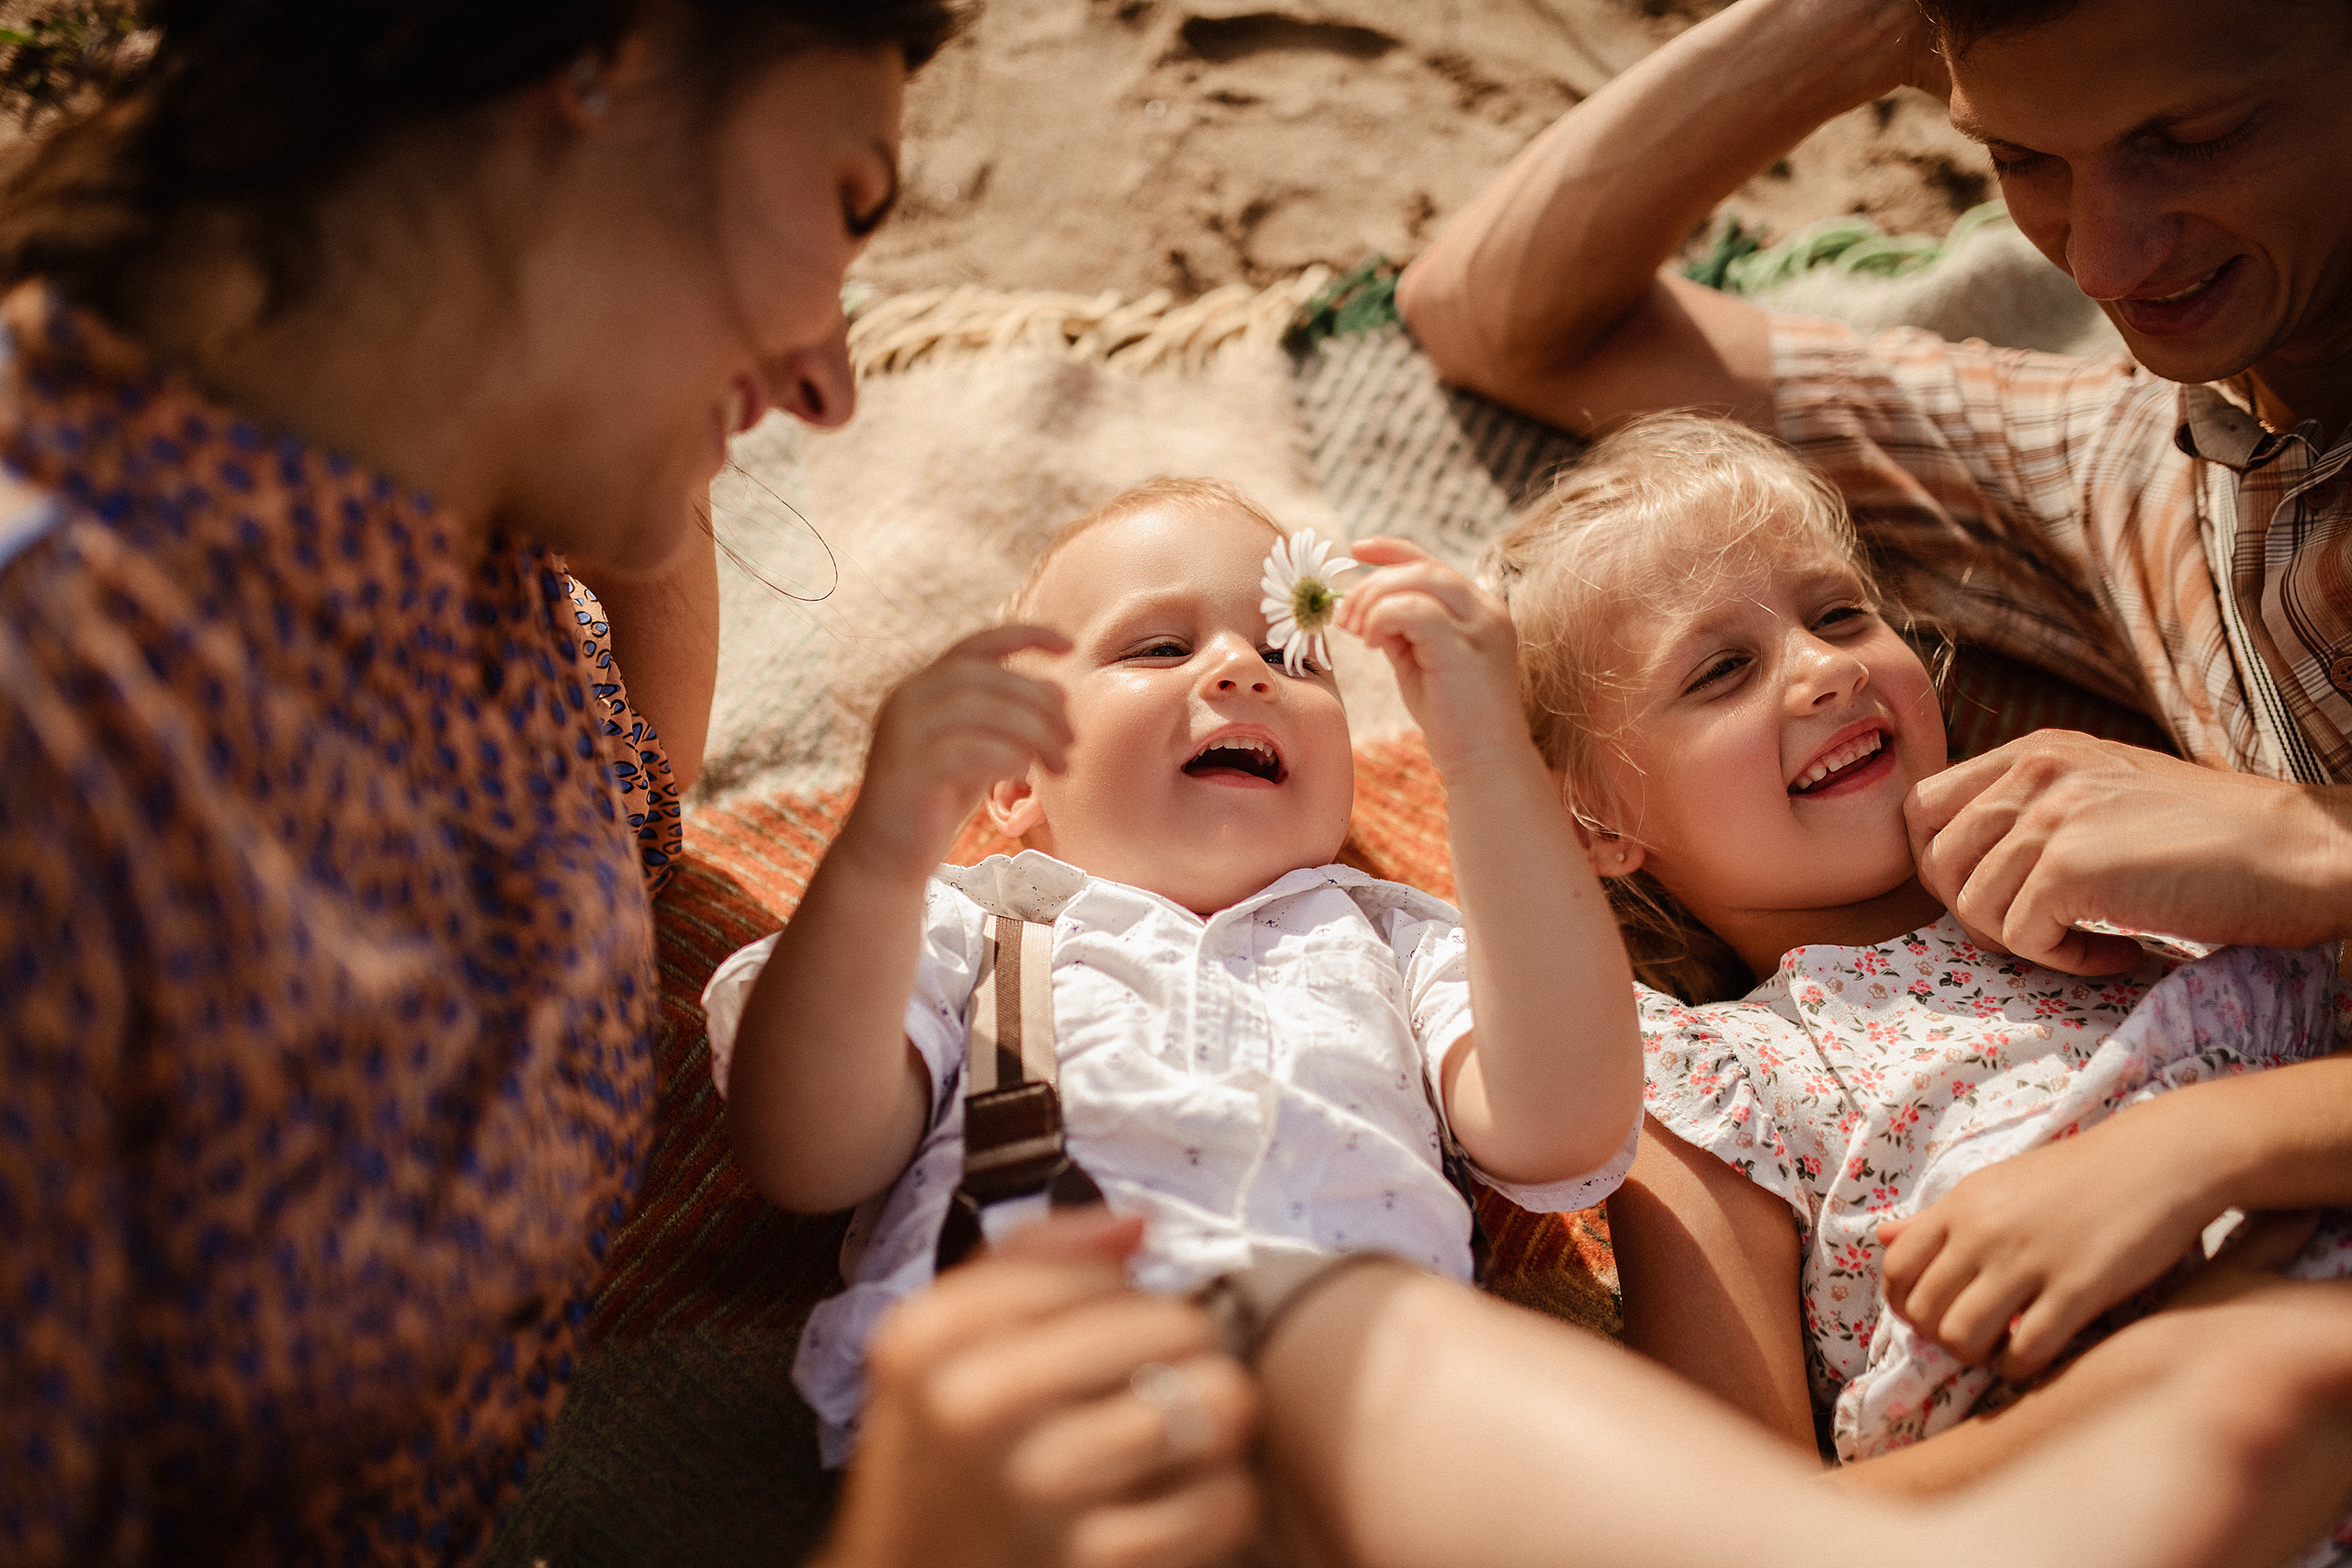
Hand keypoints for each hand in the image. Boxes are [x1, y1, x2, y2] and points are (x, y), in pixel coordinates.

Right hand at [820, 1209, 1259, 1567]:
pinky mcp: (1098, 1560)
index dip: (1123, 1294)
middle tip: (1152, 1381)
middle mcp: (977, 1404)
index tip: (1105, 1328)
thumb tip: (1138, 1226)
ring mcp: (1040, 1486)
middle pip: (1177, 1326)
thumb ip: (1028, 1261)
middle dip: (1181, 1351)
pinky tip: (1174, 1498)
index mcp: (932, 1336)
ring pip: (1217, 1405)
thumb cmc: (940, 1462)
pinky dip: (1218, 1499)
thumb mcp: (938, 1347)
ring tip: (1172, 1434)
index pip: (1101, 1266)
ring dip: (1210, 1421)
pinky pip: (1226, 1499)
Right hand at [841, 624, 1073, 883]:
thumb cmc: (937, 802)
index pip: (978, 645)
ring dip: (1034, 734)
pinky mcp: (907, 769)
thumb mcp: (982, 754)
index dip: (1025, 636)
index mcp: (924, 687)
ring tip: (1059, 764)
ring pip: (982, 710)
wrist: (887, 857)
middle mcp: (908, 698)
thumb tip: (1058, 688)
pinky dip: (1006, 756)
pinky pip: (968, 750)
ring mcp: (903, 732)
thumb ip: (1012, 721)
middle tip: (1071, 739)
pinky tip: (1024, 774)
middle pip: (989, 677)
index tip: (1070, 645)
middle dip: (1041, 703)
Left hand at [1331, 538, 1532, 778]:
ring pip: (1419, 582)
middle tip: (1344, 616)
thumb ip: (1400, 629)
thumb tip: (1364, 607)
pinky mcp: (1466, 650)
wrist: (1483, 760)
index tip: (1356, 549)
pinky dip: (1384, 618)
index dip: (1392, 550)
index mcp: (1480, 608)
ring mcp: (1481, 628)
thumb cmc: (1450, 716)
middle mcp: (1487, 610)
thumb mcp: (1419, 661)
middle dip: (1373, 583)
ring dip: (1374, 600)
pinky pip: (1416, 611)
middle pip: (1421, 568)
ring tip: (1357, 632)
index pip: (1432, 563)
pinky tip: (1373, 644)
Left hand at [1879, 1117, 2212, 1379]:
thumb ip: (1938, 1217)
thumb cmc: (2074, 1176)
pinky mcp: (2078, 1290)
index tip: (1926, 1314)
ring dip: (1974, 1356)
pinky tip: (2030, 1356)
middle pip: (1924, 1310)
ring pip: (1963, 1337)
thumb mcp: (1994, 1184)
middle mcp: (1985, 1232)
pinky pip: (2025, 1351)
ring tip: (1995, 1349)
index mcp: (1961, 1204)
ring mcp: (2030, 1261)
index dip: (1902, 1302)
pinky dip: (2019, 1367)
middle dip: (1938, 1336)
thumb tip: (1881, 1238)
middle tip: (1967, 1336)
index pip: (1897, 1266)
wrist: (2157, 1161)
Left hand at [1904, 730, 2351, 974]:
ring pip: (1972, 906)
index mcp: (2035, 751)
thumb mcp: (2106, 794)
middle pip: (1935, 860)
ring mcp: (2050, 817)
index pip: (1924, 806)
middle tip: (2040, 930)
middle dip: (1976, 910)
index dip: (1943, 864)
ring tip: (2090, 941)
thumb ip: (2037, 809)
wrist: (2298, 851)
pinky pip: (2021, 938)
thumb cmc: (2212, 837)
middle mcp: (2034, 772)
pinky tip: (2117, 954)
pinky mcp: (2070, 867)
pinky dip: (2064, 962)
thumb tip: (1966, 864)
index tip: (1997, 896)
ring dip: (2025, 941)